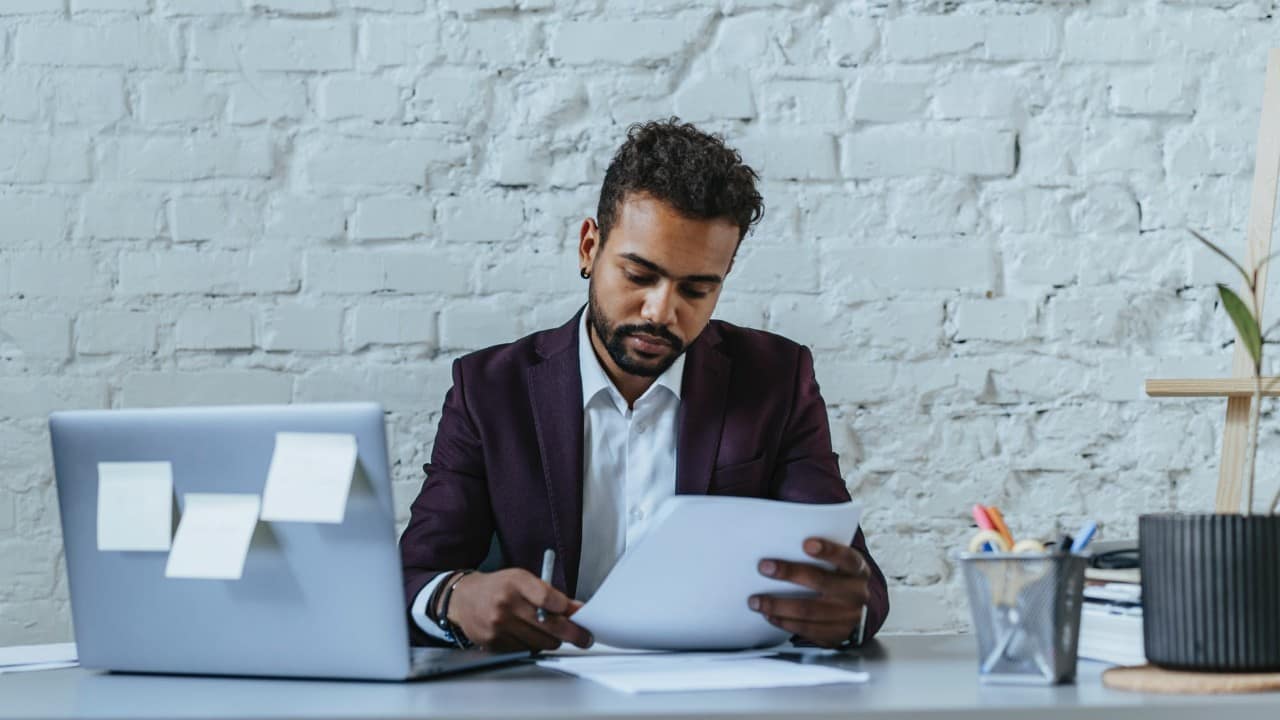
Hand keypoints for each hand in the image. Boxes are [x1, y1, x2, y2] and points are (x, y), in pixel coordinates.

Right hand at [443, 568, 592, 651]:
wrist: (464, 599)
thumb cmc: (500, 588)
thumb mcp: (523, 580)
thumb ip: (550, 594)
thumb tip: (577, 610)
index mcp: (515, 582)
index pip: (547, 598)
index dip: (567, 609)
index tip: (581, 614)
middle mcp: (505, 603)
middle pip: (548, 625)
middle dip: (572, 633)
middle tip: (585, 637)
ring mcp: (498, 625)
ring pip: (540, 642)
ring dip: (552, 640)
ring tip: (551, 633)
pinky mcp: (494, 642)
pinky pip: (526, 650)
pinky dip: (534, 646)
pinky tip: (530, 636)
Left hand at [748, 537, 870, 647]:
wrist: (855, 611)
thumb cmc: (837, 579)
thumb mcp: (839, 566)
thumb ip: (821, 556)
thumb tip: (780, 542)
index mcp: (858, 570)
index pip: (846, 558)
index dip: (828, 551)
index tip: (806, 544)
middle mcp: (856, 593)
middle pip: (821, 582)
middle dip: (789, 573)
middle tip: (764, 567)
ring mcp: (848, 617)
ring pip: (808, 610)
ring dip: (777, 605)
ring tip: (755, 600)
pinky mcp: (836, 635)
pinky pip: (806, 629)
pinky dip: (784, 621)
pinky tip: (769, 615)